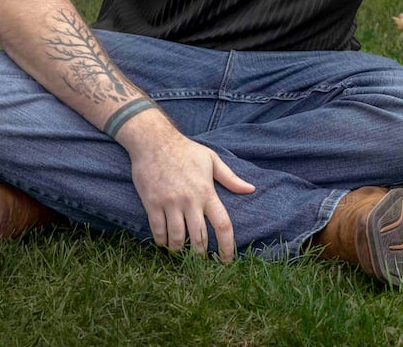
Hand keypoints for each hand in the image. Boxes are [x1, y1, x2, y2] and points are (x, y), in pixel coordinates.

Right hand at [125, 122, 255, 260]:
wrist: (154, 141)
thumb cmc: (186, 150)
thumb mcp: (212, 160)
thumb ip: (230, 178)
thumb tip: (251, 189)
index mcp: (207, 192)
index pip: (222, 224)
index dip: (227, 246)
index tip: (227, 260)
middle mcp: (189, 200)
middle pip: (198, 237)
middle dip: (200, 254)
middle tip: (201, 260)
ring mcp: (170, 203)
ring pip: (177, 238)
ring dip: (179, 250)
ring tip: (181, 252)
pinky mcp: (152, 203)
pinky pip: (157, 230)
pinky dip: (161, 241)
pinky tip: (164, 243)